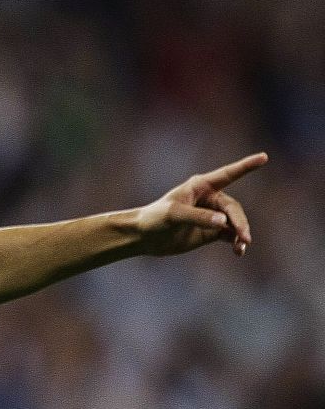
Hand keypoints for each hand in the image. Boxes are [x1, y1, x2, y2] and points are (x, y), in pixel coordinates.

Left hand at [134, 152, 267, 256]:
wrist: (143, 237)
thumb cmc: (154, 219)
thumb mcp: (174, 215)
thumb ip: (198, 217)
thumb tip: (224, 222)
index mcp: (200, 186)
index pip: (228, 174)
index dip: (246, 166)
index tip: (264, 157)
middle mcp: (209, 199)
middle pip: (233, 208)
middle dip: (240, 222)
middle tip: (244, 236)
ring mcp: (212, 216)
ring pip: (235, 222)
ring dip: (240, 234)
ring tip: (241, 246)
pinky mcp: (211, 231)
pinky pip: (230, 235)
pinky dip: (236, 242)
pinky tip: (238, 251)